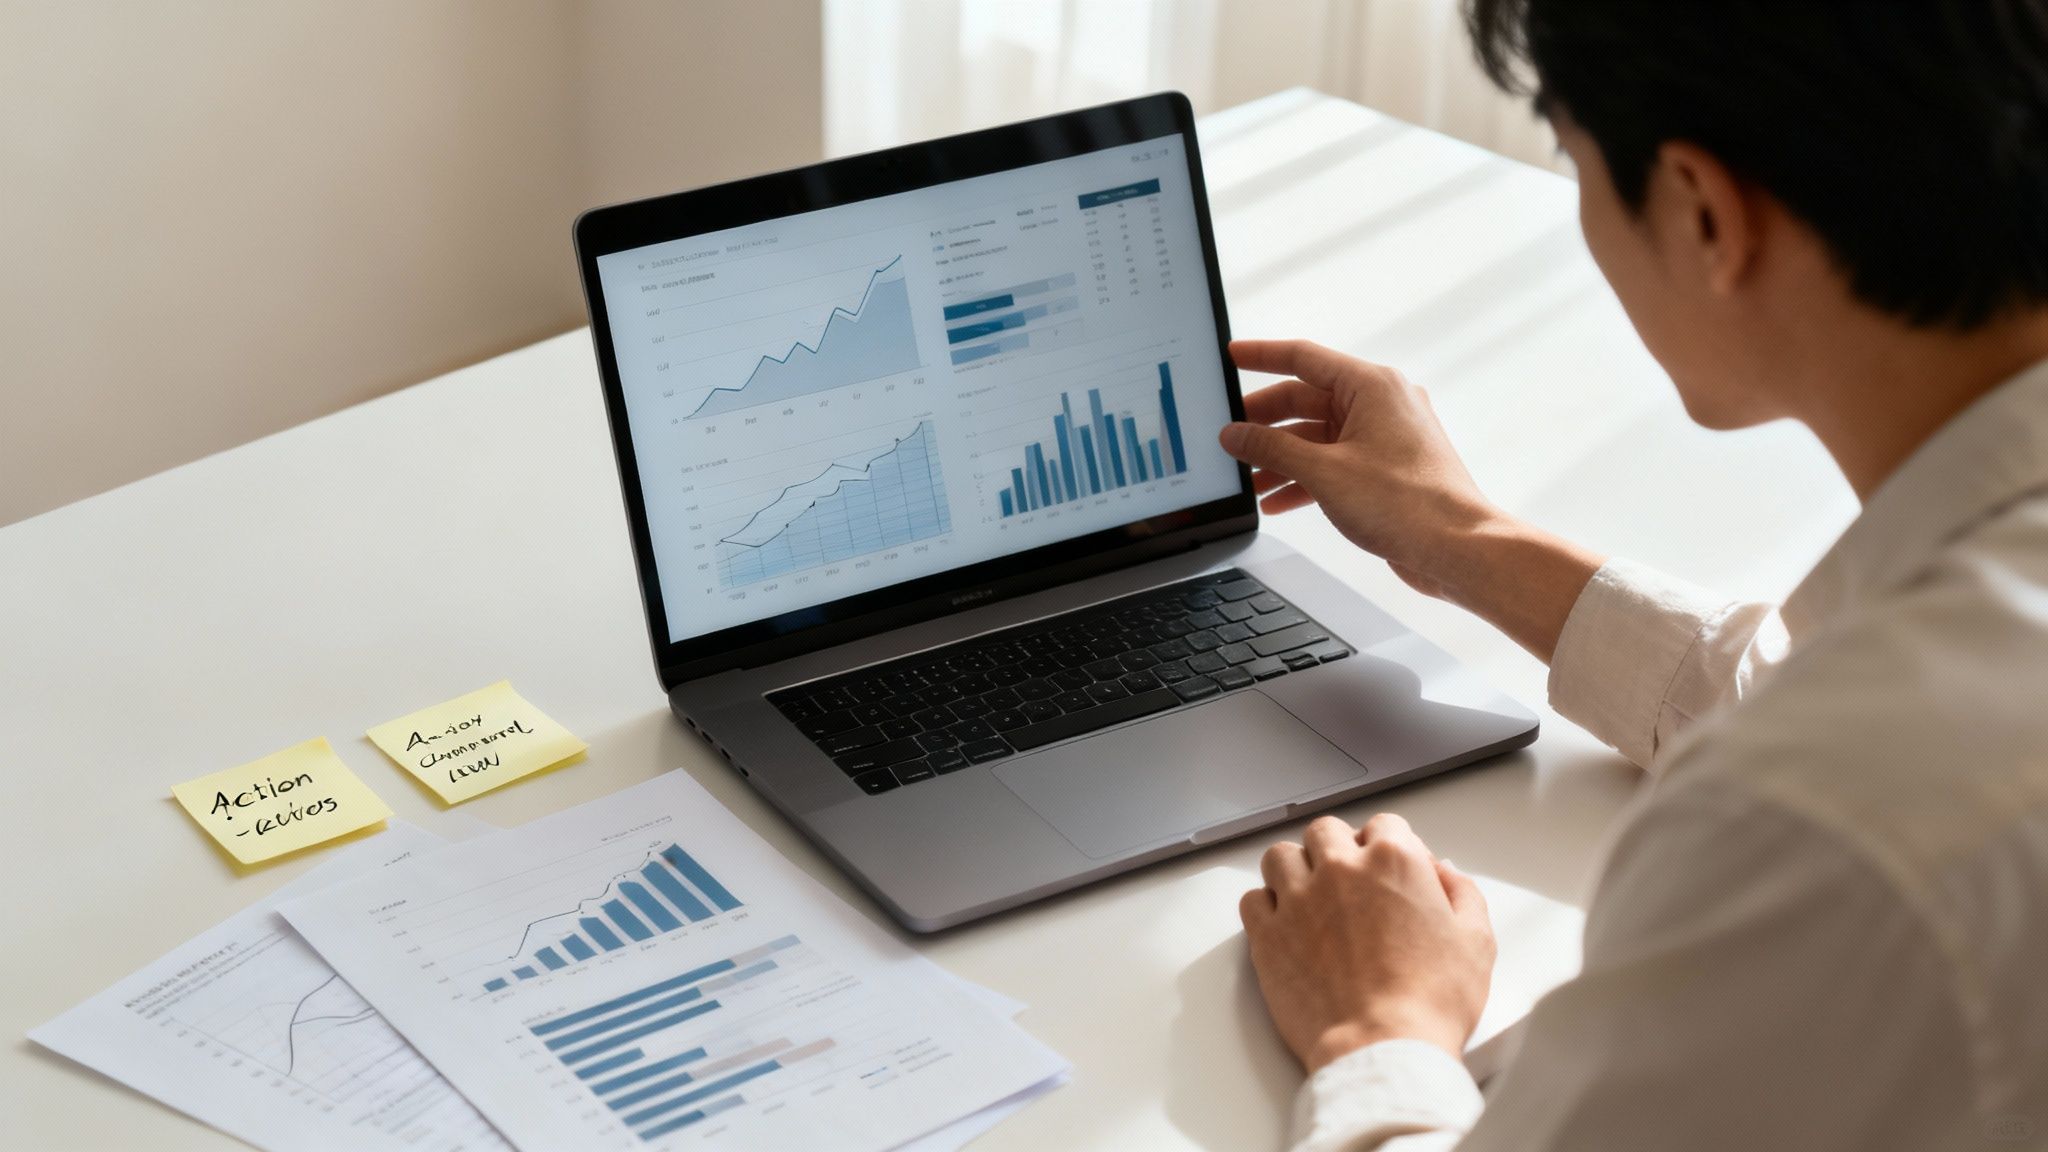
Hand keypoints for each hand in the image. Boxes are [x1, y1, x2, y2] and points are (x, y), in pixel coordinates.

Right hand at [1221, 339, 1501, 591]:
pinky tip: (1277, 501)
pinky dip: (1304, 478)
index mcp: (1372, 386)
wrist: (1456, 548)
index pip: (1303, 357)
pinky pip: (1334, 462)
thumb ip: (1272, 449)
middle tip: (1229, 437)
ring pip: (1317, 436)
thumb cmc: (1408, 505)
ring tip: (1248, 481)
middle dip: (1264, 423)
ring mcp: (1385, 438)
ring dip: (1280, 458)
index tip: (1231, 357)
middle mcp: (1381, 404)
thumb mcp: (1324, 472)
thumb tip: (1236, 434)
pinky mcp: (1386, 470)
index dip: (1261, 356)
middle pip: (1306, 400)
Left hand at [1240, 813, 1494, 1071]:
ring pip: (1280, 856)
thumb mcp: (1475, 941)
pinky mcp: (1267, 934)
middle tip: (1349, 882)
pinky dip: (1265, 907)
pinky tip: (1284, 926)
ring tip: (1310, 897)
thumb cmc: (1431, 1002)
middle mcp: (1339, 868)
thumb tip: (1444, 872)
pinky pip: (1252, 900)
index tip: (1390, 871)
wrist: (1384, 1048)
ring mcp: (1298, 898)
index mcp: (1393, 860)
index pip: (1384, 825)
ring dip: (1294, 870)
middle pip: (1326, 831)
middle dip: (1338, 849)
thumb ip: (1461, 893)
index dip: (1391, 847)